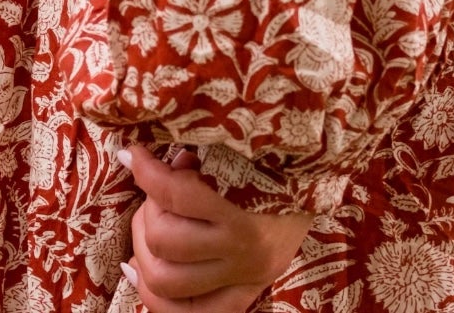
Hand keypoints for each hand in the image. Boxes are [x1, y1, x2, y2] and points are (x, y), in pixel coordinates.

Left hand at [117, 143, 312, 311]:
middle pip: (166, 241)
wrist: (320, 195)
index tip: (132, 154)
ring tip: (150, 224)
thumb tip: (155, 161)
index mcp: (250, 211)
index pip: (179, 196)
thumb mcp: (248, 157)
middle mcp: (244, 254)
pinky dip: (151, 296)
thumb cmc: (281, 166)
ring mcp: (240, 282)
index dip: (147, 172)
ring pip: (166, 281)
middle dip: (148, 211)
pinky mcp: (240, 298)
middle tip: (156, 191)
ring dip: (144, 249)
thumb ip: (205, 160)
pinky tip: (135, 270)